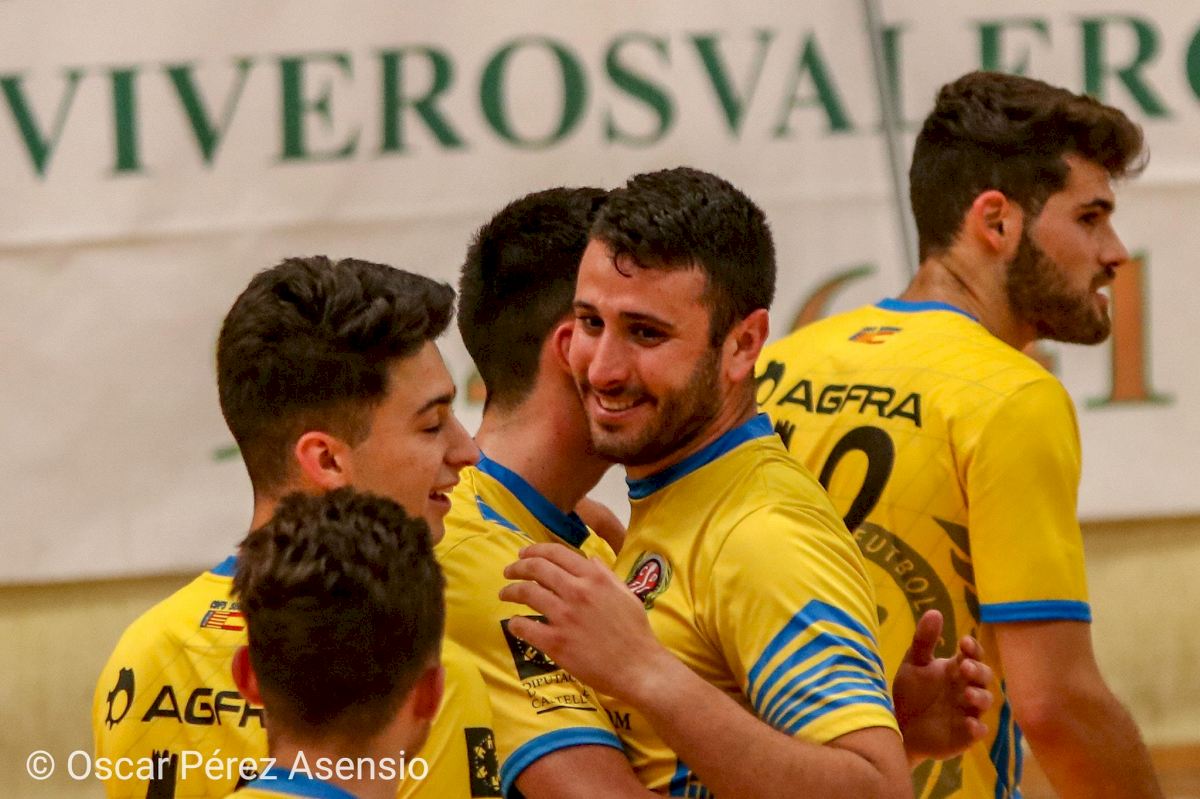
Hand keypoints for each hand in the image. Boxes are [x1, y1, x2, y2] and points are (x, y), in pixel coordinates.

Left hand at [500, 543, 675, 702]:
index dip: (535, 550)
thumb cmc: (635, 631)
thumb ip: (606, 574)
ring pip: (527, 593)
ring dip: (511, 591)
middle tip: (509, 571)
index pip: (556, 553)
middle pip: (537, 569)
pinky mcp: (556, 643)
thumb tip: (590, 559)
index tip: (523, 554)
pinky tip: (514, 623)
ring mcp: (564, 617)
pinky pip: (526, 627)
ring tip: (505, 593)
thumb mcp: (625, 593)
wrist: (638, 668)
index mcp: (594, 577)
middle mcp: (576, 591)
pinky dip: (516, 623)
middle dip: (518, 567)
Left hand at [892, 610, 993, 762]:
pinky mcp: (965, 734)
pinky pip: (978, 730)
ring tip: (967, 694)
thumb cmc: (911, 692)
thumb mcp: (914, 663)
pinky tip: (970, 724)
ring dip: (980, 696)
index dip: (973, 648)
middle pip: (983, 676)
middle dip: (977, 670)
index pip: (972, 655)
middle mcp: (967, 688)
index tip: (964, 642)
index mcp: (956, 669)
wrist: (899, 725)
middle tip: (964, 667)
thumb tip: (935, 611)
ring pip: (985, 701)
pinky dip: (977, 728)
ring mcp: (968, 711)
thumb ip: (924, 640)